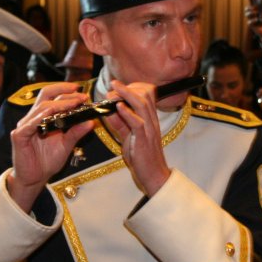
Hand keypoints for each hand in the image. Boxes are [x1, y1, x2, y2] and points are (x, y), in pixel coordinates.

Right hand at [8, 83, 94, 210]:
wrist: (35, 178)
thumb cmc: (47, 161)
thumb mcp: (67, 144)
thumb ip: (76, 132)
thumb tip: (91, 121)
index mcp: (43, 117)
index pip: (53, 97)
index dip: (67, 92)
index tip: (84, 95)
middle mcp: (33, 118)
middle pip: (46, 96)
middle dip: (64, 93)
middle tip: (81, 96)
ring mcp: (25, 126)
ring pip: (41, 108)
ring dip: (58, 104)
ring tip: (73, 103)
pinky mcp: (19, 136)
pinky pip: (29, 125)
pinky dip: (40, 118)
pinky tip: (50, 114)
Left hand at [104, 80, 170, 196]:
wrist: (153, 175)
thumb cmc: (141, 157)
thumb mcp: (128, 137)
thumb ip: (119, 123)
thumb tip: (108, 110)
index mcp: (149, 118)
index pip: (148, 94)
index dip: (134, 86)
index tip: (120, 86)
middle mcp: (151, 120)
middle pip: (145, 94)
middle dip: (128, 87)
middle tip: (113, 86)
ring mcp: (149, 129)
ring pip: (142, 105)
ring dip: (126, 94)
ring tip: (113, 89)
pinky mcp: (144, 139)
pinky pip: (137, 122)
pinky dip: (127, 113)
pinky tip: (117, 107)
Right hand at [245, 0, 261, 44]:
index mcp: (256, 11)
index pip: (252, 4)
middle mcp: (252, 15)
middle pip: (247, 9)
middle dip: (250, 7)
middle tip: (255, 7)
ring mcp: (251, 20)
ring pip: (247, 14)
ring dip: (251, 12)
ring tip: (257, 12)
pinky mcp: (252, 25)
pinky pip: (250, 22)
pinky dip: (253, 20)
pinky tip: (257, 19)